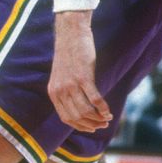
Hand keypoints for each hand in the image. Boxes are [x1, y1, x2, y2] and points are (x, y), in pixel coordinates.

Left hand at [49, 15, 110, 131]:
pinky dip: (103, 109)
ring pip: (86, 111)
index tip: (91, 128)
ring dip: (99, 118)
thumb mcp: (61, 76)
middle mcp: (60, 91)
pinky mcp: (84, 78)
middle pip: (77, 117)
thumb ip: (65, 91)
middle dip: (92, 124)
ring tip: (107, 118)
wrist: (71, 34)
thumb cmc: (69, 55)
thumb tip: (78, 108)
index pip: (65, 118)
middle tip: (103, 125)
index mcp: (53, 92)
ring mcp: (71, 85)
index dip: (80, 126)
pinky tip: (108, 111)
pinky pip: (95, 100)